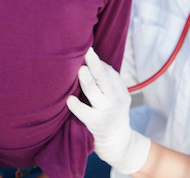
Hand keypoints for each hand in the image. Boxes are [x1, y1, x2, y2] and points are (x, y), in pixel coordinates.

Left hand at [67, 48, 150, 174]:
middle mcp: (115, 98)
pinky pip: (85, 113)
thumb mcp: (116, 94)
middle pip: (104, 78)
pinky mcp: (96, 124)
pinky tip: (69, 100)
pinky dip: (77, 106)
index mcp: (119, 89)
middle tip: (87, 51)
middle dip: (95, 64)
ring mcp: (106, 111)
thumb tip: (90, 58)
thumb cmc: (111, 110)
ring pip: (94, 93)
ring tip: (80, 70)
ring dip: (87, 81)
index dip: (97, 62)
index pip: (109, 72)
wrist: (118, 140)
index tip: (88, 49)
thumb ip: (107, 80)